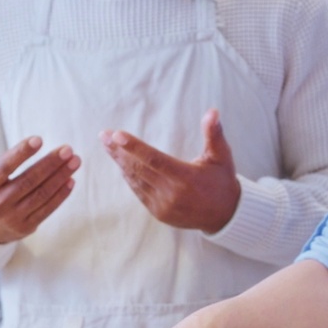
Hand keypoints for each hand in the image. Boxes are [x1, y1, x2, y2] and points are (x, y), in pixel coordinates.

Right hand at [0, 114, 79, 243]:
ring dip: (60, 177)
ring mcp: (12, 217)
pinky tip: (70, 180)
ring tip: (75, 161)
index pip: (4, 167)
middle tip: (68, 149)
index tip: (39, 139)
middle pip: (28, 181)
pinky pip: (46, 210)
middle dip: (50, 164)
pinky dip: (60, 195)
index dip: (21, 153)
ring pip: (41, 195)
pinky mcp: (25, 227)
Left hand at [100, 108, 239, 233]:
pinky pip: (139, 192)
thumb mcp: (222, 156)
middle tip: (103, 135)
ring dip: (120, 162)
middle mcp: (172, 193)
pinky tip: (121, 164)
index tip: (116, 135)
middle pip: (139, 168)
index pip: (154, 159)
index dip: (134, 147)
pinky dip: (129, 177)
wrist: (225, 215)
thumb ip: (214, 134)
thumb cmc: (222, 181)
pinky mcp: (159, 213)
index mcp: (186, 177)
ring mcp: (163, 205)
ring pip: (136, 180)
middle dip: (119, 151)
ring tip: (107, 146)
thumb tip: (212, 111)